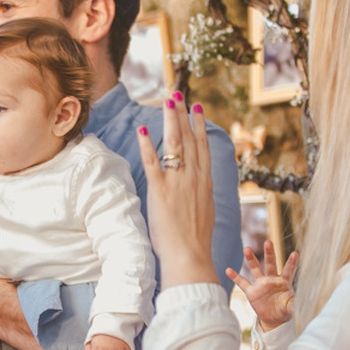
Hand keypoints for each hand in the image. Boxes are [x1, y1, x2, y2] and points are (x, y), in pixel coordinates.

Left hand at [136, 98, 217, 287]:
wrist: (190, 256)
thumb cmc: (195, 240)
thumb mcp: (205, 210)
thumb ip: (200, 193)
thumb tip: (199, 187)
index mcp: (206, 181)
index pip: (203, 146)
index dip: (199, 124)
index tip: (197, 107)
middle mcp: (194, 177)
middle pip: (189, 138)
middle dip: (183, 114)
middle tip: (178, 94)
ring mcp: (178, 182)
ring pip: (175, 144)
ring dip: (170, 120)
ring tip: (167, 101)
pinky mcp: (161, 191)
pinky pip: (153, 163)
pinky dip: (148, 146)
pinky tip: (143, 130)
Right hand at [226, 240, 298, 331]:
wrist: (273, 317)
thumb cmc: (284, 309)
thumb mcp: (290, 308)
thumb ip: (292, 306)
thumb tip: (294, 307)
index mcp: (284, 282)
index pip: (288, 270)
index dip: (291, 263)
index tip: (295, 253)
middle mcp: (272, 279)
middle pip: (271, 264)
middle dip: (269, 253)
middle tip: (268, 242)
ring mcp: (261, 284)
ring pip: (255, 269)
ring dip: (251, 259)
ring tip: (247, 249)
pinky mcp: (251, 291)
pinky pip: (242, 282)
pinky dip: (235, 277)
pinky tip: (228, 270)